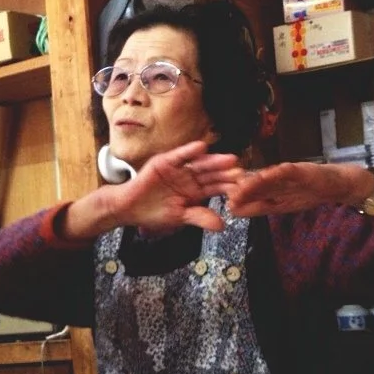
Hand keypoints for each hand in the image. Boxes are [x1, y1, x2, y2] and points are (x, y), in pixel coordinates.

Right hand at [107, 141, 244, 234]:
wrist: (129, 209)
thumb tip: (222, 226)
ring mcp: (179, 168)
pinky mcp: (165, 162)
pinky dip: (189, 151)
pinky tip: (201, 147)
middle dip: (225, 172)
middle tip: (241, 172)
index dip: (228, 186)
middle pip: (211, 174)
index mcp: (196, 192)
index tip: (244, 187)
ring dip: (214, 161)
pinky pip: (180, 156)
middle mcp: (190, 178)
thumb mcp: (180, 217)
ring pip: (199, 164)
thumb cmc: (154, 213)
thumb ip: (199, 217)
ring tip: (229, 160)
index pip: (216, 188)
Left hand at [226, 161, 373, 217]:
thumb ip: (262, 204)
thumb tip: (235, 209)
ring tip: (241, 186)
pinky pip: (286, 171)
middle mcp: (276, 182)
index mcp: (271, 192)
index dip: (241, 200)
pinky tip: (265, 175)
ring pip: (268, 178)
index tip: (229, 204)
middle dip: (243, 191)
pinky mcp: (299, 169)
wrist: (336, 183)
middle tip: (229, 194)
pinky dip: (276, 173)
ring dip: (255, 182)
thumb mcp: (284, 203)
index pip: (252, 198)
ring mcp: (287, 175)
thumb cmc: (308, 192)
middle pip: (257, 186)